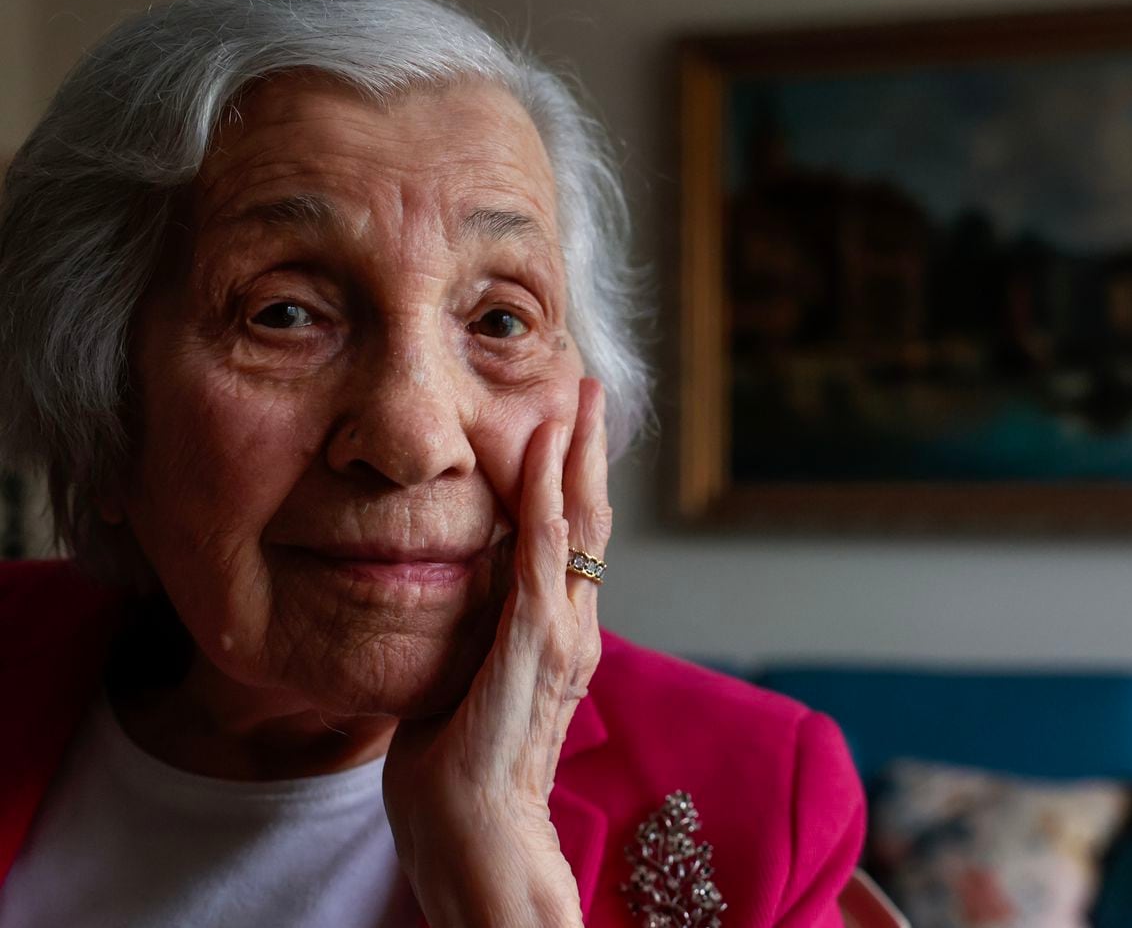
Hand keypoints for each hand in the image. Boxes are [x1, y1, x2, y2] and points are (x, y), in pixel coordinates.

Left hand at [382, 378, 609, 927]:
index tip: (565, 423)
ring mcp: (559, 640)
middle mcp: (571, 630)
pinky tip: (542, 457)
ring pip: (575, 528)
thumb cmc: (459, 782)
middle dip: (587, 448)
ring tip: (575, 399)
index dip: (570, 479)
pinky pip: (541, 560)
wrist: (479, 846)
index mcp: (553, 638)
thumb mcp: (459, 688)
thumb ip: (465, 639)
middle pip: (587, 520)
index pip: (569, 542)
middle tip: (587, 386)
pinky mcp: (533, 652)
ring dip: (574, 457)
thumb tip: (443, 597)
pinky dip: (544, 502)